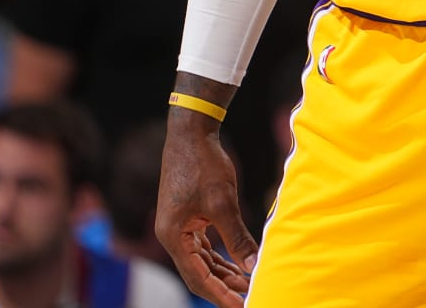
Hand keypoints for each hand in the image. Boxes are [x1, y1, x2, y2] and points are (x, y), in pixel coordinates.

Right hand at [156, 118, 257, 307]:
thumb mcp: (223, 203)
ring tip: (249, 284)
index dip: (220, 294)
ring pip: (202, 261)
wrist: (191, 134)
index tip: (242, 305)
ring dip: (224, 273)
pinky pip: (204, 247)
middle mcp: (172, 236)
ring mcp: (179, 227)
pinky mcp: (188, 219)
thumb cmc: (204, 165)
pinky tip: (238, 265)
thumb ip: (237, 237)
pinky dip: (220, 257)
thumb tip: (253, 266)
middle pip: (199, 273)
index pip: (197, 278)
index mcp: (173, 236)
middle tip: (250, 297)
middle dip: (224, 287)